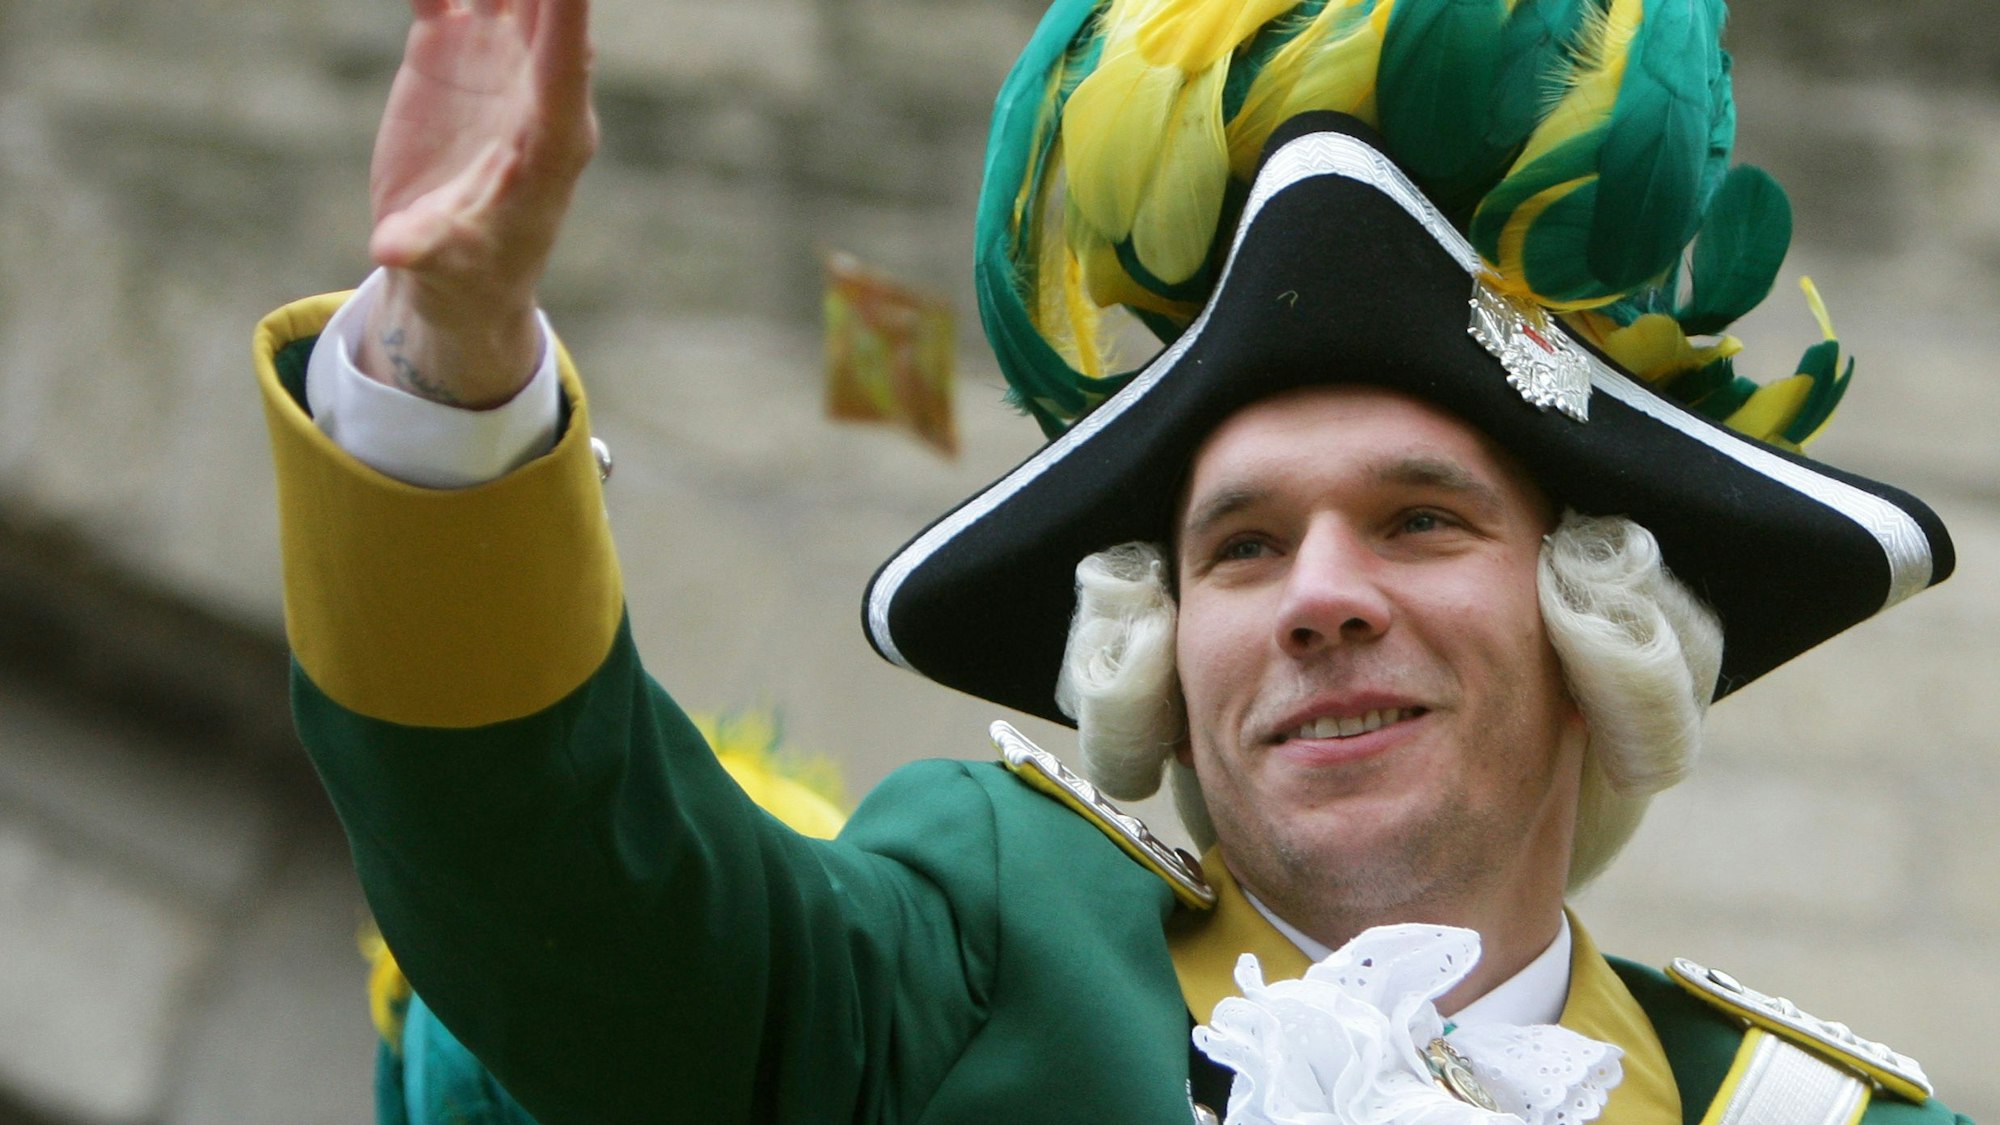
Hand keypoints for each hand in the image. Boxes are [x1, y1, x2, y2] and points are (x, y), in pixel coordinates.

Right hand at [357, 0, 596, 407]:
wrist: (448, 264)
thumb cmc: (468, 273)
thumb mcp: (446, 267)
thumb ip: (422, 248)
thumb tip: (390, 251)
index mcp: (554, 139)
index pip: (567, 63)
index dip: (568, 15)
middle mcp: (533, 88)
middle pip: (548, 7)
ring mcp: (494, 63)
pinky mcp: (451, 53)